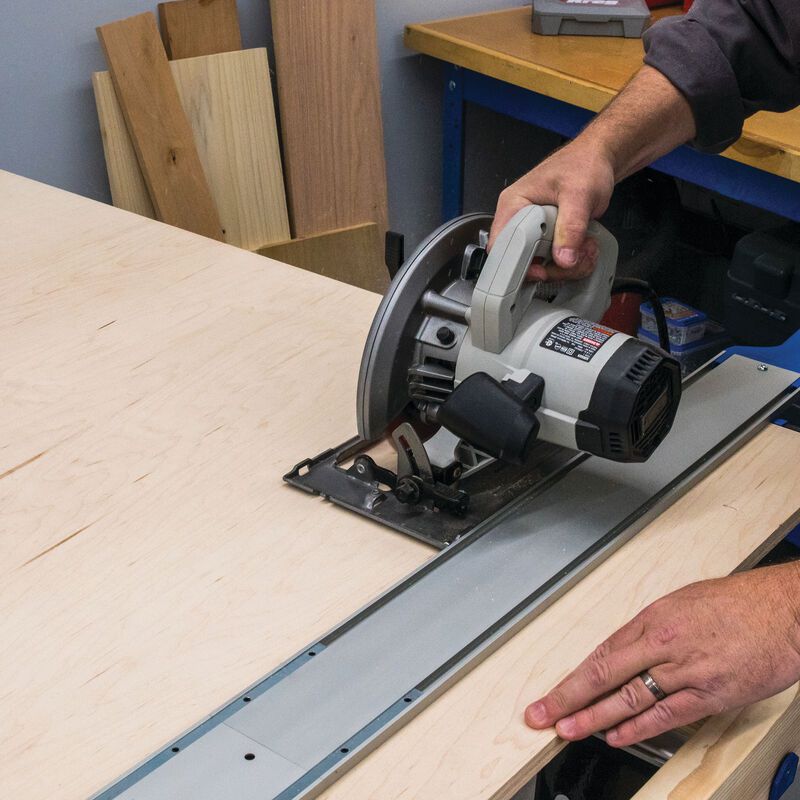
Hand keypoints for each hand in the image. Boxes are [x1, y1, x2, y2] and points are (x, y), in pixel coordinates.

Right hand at [488, 140, 614, 281]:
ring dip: (567, 266)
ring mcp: (535, 231)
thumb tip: (563, 257)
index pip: (501, 246)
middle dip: (552, 267)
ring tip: (585, 246)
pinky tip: (585, 247)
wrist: (599, 160)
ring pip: (542, 266)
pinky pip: (555, 262)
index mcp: (514, 204)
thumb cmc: (583, 164)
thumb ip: (571, 227)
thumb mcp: (578, 193)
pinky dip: (574, 262)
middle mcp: (520, 220)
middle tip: (573, 257)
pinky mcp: (549, 239)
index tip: (541, 270)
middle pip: (522, 263)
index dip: (517, 264)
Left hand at [525, 562, 799, 746]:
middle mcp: (664, 645)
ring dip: (596, 718)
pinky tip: (616, 736)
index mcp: (653, 619)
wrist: (782, 612)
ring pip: (630, 699)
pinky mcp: (710, 694)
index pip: (601, 653)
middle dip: (569, 698)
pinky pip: (667, 715)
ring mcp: (686, 671)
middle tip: (543, 715)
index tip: (551, 692)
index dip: (573, 677)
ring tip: (569, 730)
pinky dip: (638, 727)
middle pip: (606, 675)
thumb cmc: (736, 602)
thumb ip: (651, 629)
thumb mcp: (681, 602)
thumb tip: (626, 649)